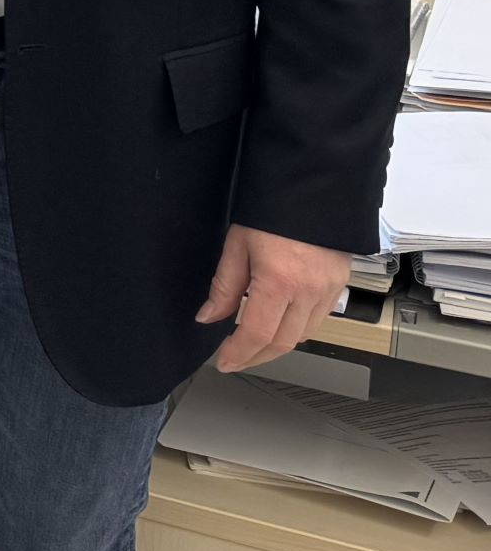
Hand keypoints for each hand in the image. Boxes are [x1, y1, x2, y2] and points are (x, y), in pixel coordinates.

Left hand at [198, 223, 351, 371]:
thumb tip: (209, 316)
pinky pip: (319, 320)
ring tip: (253, 344)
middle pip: (282, 342)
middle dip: (257, 356)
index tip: (225, 362)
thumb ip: (224, 286)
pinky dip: (297, 329)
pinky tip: (280, 324)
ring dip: (277, 345)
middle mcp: (309, 292)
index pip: (257, 334)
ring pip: (303, 335)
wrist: (314, 188)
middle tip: (236, 359)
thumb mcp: (237, 245)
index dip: (239, 353)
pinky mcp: (341, 285)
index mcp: (279, 282)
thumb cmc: (272, 210)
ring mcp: (329, 290)